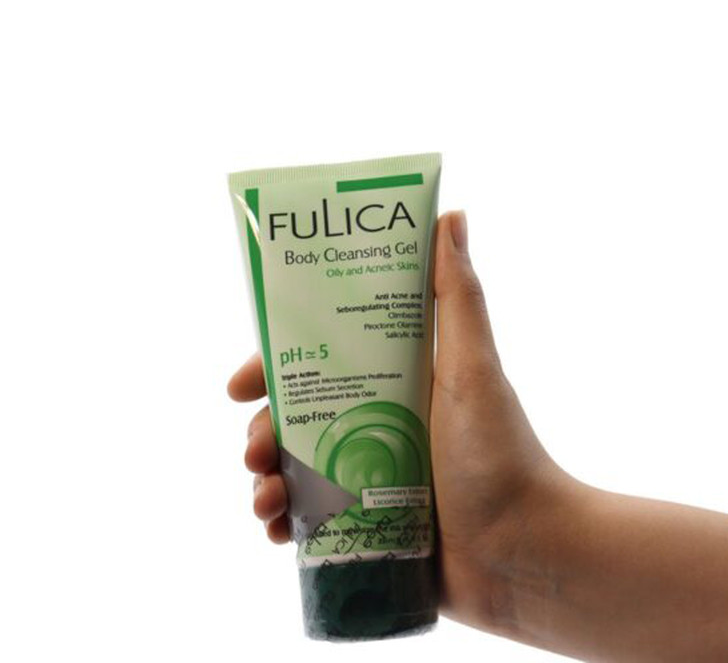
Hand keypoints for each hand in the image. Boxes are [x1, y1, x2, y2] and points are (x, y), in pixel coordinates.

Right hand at [226, 210, 574, 628]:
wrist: (527, 552)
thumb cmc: (501, 454)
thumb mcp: (472, 368)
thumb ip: (457, 295)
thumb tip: (450, 214)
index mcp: (390, 381)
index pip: (318, 362)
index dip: (274, 367)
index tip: (240, 384)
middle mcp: (373, 424)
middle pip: (294, 417)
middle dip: (261, 430)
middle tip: (253, 448)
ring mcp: (366, 477)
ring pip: (292, 468)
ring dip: (264, 479)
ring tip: (265, 497)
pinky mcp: (366, 525)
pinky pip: (308, 520)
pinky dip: (283, 521)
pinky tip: (277, 529)